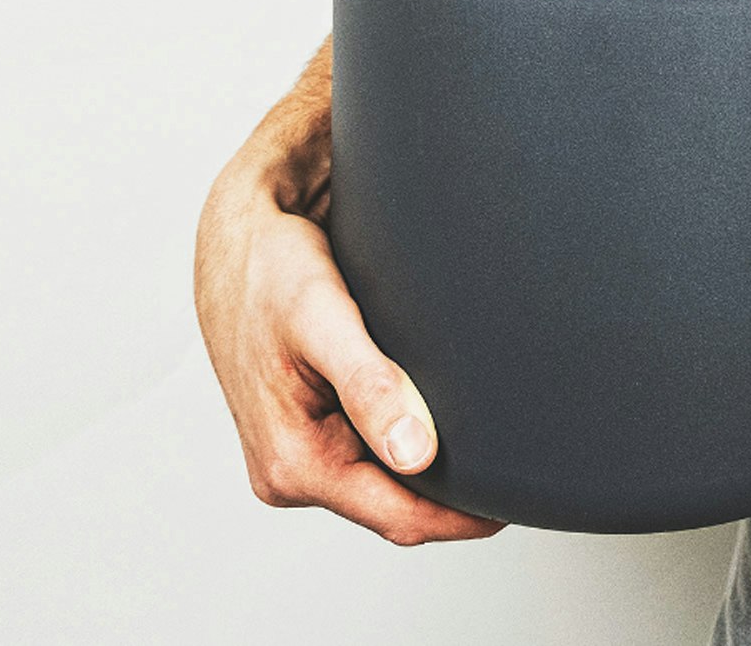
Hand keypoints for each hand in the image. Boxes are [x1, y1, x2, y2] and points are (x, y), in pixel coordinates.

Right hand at [193, 42, 503, 546]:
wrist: (235, 232)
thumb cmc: (267, 265)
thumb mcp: (321, 316)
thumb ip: (368, 385)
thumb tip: (416, 454)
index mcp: (289, 463)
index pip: (398, 518)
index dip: (463, 517)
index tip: (515, 500)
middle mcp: (287, 470)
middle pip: (393, 503)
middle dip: (447, 487)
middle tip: (505, 455)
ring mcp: (295, 453)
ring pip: (382, 476)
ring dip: (423, 455)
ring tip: (468, 421)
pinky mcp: (306, 427)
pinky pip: (368, 449)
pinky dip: (401, 429)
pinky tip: (423, 401)